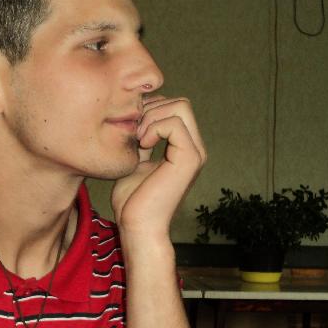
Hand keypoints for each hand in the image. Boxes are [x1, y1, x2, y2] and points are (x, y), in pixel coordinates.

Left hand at [111, 96, 205, 238]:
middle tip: (135, 133)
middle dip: (152, 109)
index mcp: (183, 149)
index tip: (132, 130)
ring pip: (181, 106)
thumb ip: (142, 142)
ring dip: (152, 117)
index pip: (175, 108)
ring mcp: (195, 153)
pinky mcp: (190, 159)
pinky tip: (143, 145)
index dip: (150, 110)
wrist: (137, 225)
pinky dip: (154, 127)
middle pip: (181, 102)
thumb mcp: (135, 162)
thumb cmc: (132, 201)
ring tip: (138, 140)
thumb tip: (137, 119)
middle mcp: (194, 148)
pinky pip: (175, 123)